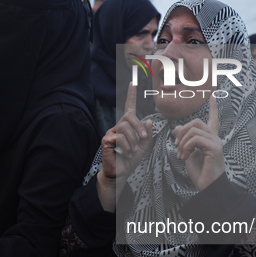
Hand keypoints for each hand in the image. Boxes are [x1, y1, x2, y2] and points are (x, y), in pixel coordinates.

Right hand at [97, 83, 152, 211]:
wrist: (120, 173)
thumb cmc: (130, 160)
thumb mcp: (143, 147)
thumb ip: (147, 135)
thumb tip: (149, 121)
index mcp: (127, 127)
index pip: (129, 108)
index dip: (131, 96)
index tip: (133, 83)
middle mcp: (118, 127)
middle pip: (128, 117)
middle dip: (138, 127)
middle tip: (143, 138)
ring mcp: (111, 133)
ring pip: (125, 128)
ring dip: (133, 140)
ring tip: (133, 150)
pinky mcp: (106, 140)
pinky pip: (119, 137)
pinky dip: (126, 146)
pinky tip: (126, 153)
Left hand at [174, 97, 224, 190]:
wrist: (207, 187)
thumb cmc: (200, 172)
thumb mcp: (187, 153)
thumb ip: (184, 140)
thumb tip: (177, 127)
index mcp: (210, 139)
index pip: (213, 120)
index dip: (213, 108)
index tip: (213, 97)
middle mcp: (215, 138)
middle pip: (196, 122)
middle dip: (182, 131)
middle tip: (176, 145)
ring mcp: (216, 142)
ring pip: (194, 130)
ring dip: (182, 142)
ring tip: (180, 155)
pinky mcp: (214, 148)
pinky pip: (196, 139)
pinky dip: (186, 147)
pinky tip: (185, 157)